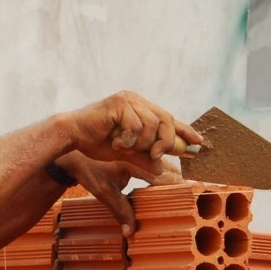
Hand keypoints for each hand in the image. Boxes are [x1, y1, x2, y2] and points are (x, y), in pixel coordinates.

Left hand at [56, 152, 184, 235]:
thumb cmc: (89, 171)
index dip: (177, 187)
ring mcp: (140, 150)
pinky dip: (166, 169)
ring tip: (188, 189)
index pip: (161, 177)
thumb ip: (120, 211)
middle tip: (195, 196)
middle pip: (168, 169)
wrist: (76, 150)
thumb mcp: (103, 192)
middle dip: (180, 183)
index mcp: (133, 162)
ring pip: (165, 163)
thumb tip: (131, 233)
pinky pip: (157, 159)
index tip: (191, 195)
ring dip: (174, 175)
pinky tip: (173, 179)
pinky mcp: (138, 150)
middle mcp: (140, 153)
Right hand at [65, 91, 201, 174]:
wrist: (71, 137)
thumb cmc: (93, 143)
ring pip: (152, 124)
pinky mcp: (119, 103)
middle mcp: (136, 101)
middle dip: (164, 142)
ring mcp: (128, 100)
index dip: (184, 130)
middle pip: (166, 119)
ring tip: (122, 146)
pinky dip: (127, 139)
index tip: (199, 143)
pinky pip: (136, 125)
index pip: (168, 118)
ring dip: (140, 142)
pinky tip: (114, 141)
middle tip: (154, 156)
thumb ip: (143, 158)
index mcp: (140, 110)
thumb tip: (160, 168)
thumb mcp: (124, 154)